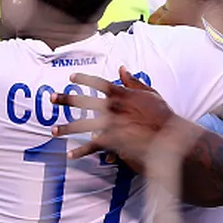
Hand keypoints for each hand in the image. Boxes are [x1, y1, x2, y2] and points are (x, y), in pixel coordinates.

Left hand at [50, 67, 175, 166]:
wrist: (170, 135)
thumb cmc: (162, 114)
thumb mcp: (150, 93)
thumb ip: (133, 81)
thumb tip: (121, 68)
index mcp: (122, 94)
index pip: (98, 83)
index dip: (84, 79)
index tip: (71, 78)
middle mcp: (113, 108)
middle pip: (84, 101)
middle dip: (67, 99)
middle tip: (52, 98)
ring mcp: (111, 125)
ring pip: (84, 125)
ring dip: (67, 128)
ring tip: (54, 131)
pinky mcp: (113, 141)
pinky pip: (93, 146)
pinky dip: (82, 151)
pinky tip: (70, 154)